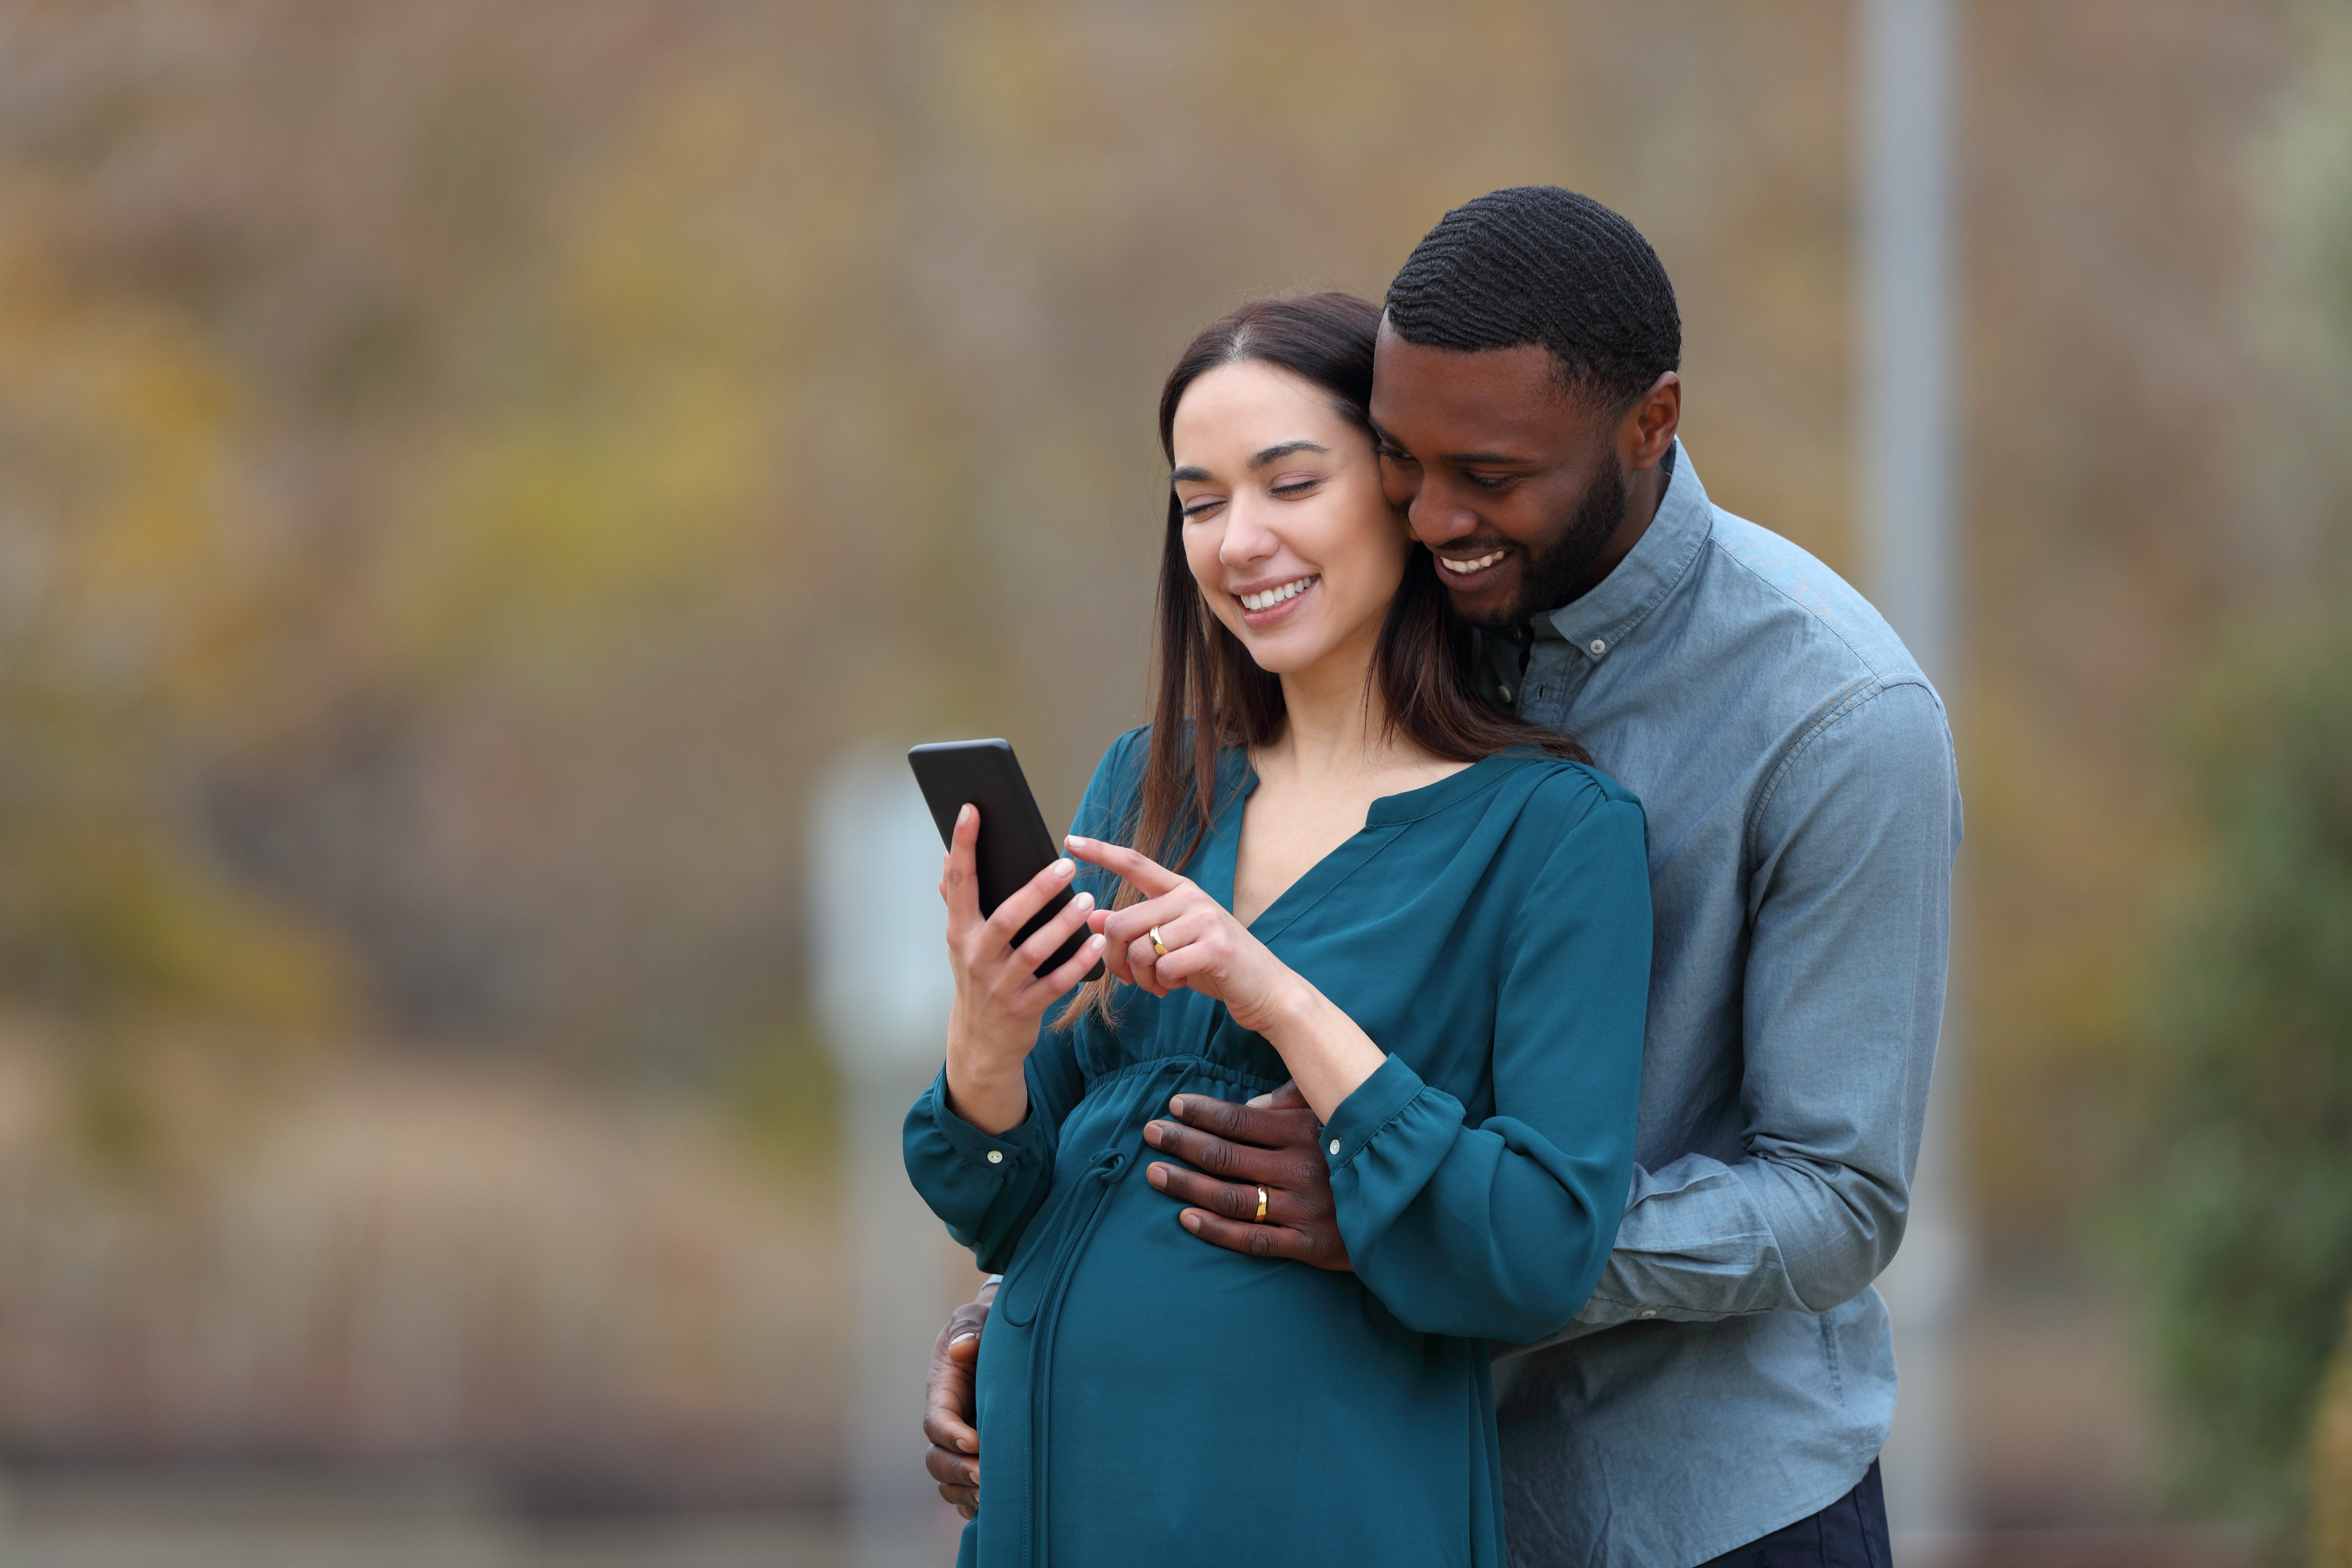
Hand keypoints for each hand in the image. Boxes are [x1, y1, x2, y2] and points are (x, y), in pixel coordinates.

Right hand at [921, 1281, 995, 1517]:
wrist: (1003, 1339)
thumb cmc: (986, 1326)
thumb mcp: (975, 1318)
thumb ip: (970, 1328)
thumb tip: (964, 1348)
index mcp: (942, 1393)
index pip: (935, 1422)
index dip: (950, 1435)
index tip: (974, 1442)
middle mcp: (949, 1424)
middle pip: (937, 1460)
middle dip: (958, 1471)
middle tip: (986, 1476)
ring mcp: (960, 1447)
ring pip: (949, 1483)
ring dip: (967, 1493)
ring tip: (997, 1497)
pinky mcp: (977, 1460)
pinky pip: (966, 1494)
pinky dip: (976, 1506)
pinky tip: (999, 1508)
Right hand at [942, 806, 1109, 1134]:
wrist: (980, 1043)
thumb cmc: (978, 979)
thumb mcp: (962, 941)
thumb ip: (957, 901)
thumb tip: (947, 859)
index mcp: (960, 931)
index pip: (959, 881)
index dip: (964, 845)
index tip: (972, 810)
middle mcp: (975, 956)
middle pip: (1006, 917)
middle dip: (1036, 890)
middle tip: (1067, 866)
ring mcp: (999, 985)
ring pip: (1034, 951)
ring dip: (1063, 925)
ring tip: (1088, 901)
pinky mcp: (1024, 1008)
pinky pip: (1056, 983)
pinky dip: (1078, 962)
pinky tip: (1097, 943)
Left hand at [1065, 835, 1302, 1035]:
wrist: (1266, 989)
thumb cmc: (1215, 965)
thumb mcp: (1172, 942)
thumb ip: (1137, 928)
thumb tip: (1092, 917)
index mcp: (1180, 891)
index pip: (1135, 863)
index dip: (1101, 852)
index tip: (1070, 840)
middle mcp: (1191, 898)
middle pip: (1122, 923)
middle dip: (1116, 959)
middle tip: (1130, 978)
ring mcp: (1205, 921)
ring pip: (1141, 951)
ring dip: (1143, 979)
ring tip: (1161, 984)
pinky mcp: (1215, 948)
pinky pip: (1163, 969)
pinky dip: (1164, 986)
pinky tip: (1179, 985)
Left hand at [1144, 1082, 1351, 1271]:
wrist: (1406, 1205)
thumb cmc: (1360, 1149)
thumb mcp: (1332, 1113)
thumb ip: (1292, 1101)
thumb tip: (1249, 1101)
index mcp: (1304, 1131)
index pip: (1239, 1118)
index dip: (1201, 1112)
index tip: (1172, 1106)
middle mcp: (1300, 1169)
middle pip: (1226, 1156)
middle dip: (1182, 1143)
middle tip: (1150, 1134)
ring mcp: (1303, 1209)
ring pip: (1231, 1198)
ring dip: (1187, 1185)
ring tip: (1154, 1174)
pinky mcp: (1308, 1245)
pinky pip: (1252, 1240)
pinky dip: (1215, 1230)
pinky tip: (1185, 1218)